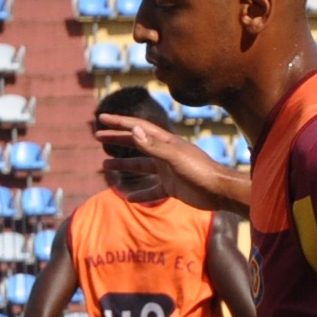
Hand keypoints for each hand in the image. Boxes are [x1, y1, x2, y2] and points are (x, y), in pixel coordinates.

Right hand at [93, 115, 245, 211]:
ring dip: (123, 164)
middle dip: (117, 139)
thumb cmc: (199, 171)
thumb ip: (154, 146)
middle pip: (136, 143)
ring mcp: (168, 170)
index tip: (101, 118)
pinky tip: (128, 197)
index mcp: (165, 142)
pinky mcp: (172, 187)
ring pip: (140, 166)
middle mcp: (165, 153)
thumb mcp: (174, 158)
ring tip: (105, 164)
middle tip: (97, 136)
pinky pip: (151, 189)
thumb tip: (134, 131)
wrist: (219, 191)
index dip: (119, 123)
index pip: (138, 128)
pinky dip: (140, 193)